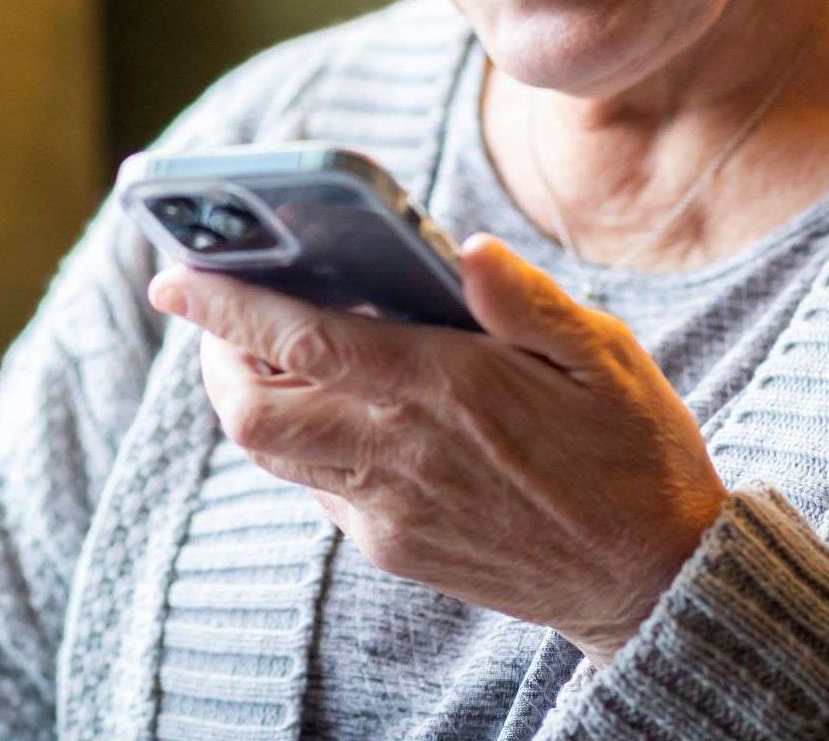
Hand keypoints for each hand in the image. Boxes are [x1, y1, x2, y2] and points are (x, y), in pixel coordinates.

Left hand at [149, 233, 729, 665]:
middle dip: (216, 355)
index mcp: (448, 390)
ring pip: (272, 452)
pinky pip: (315, 484)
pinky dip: (301, 436)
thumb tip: (463, 248)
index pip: (303, 339)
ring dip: (250, 395)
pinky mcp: (393, 546)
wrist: (653, 580)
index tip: (175, 271)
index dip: (227, 304)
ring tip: (265, 343)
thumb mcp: (604, 356)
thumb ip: (525, 301)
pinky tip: (336, 400)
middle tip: (221, 307)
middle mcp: (403, 454)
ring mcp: (390, 510)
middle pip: (253, 411)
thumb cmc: (633, 452)